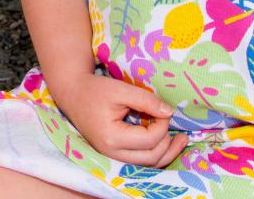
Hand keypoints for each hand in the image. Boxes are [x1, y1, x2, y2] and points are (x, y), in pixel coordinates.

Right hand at [54, 72, 188, 167]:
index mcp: (112, 137)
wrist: (73, 93)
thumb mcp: (121, 89)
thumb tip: (169, 113)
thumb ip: (146, 100)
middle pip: (150, 157)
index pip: (149, 140)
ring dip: (166, 153)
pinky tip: (165, 143)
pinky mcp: (114, 153)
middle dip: (168, 142)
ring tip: (181, 140)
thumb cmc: (94, 89)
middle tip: (175, 126)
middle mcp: (111, 152)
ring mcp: (112, 156)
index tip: (164, 110)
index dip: (162, 126)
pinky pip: (140, 160)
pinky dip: (155, 153)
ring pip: (147, 163)